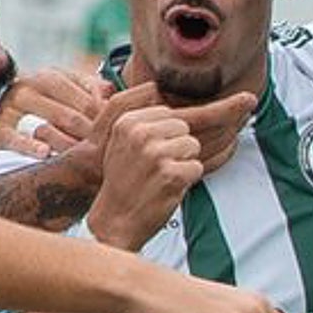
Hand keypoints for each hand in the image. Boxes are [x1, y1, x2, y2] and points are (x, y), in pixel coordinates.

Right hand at [0, 68, 112, 154]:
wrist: (4, 113)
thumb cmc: (47, 102)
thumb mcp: (67, 89)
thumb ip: (92, 89)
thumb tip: (111, 93)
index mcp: (50, 76)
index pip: (86, 98)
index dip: (104, 120)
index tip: (117, 136)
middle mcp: (28, 87)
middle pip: (70, 115)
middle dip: (90, 136)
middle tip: (106, 154)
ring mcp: (10, 108)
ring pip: (48, 125)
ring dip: (69, 143)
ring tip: (84, 157)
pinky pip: (13, 138)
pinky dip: (29, 146)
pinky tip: (44, 153)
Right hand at [88, 89, 255, 249]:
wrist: (115, 220)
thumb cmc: (122, 182)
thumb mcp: (120, 142)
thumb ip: (142, 119)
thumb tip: (160, 92)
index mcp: (128, 122)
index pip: (168, 113)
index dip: (167, 135)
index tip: (153, 152)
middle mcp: (141, 134)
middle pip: (184, 128)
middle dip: (177, 148)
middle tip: (157, 168)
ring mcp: (156, 154)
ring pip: (193, 146)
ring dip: (183, 164)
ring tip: (161, 178)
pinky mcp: (172, 175)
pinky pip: (197, 167)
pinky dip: (188, 181)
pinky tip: (167, 188)